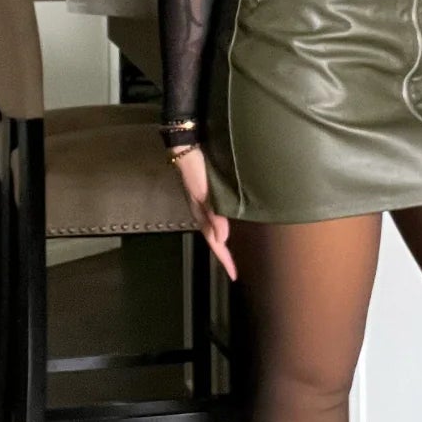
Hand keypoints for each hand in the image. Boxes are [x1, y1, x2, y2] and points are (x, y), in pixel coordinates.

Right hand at [172, 147, 237, 280]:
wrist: (185, 147)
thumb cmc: (194, 169)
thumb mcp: (203, 193)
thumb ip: (213, 214)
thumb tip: (222, 238)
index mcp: (201, 214)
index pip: (214, 242)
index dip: (224, 259)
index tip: (234, 275)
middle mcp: (202, 211)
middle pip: (214, 239)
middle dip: (224, 254)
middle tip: (235, 269)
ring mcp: (203, 203)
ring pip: (214, 228)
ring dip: (223, 242)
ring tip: (233, 252)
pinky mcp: (206, 194)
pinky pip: (215, 216)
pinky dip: (222, 226)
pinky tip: (228, 224)